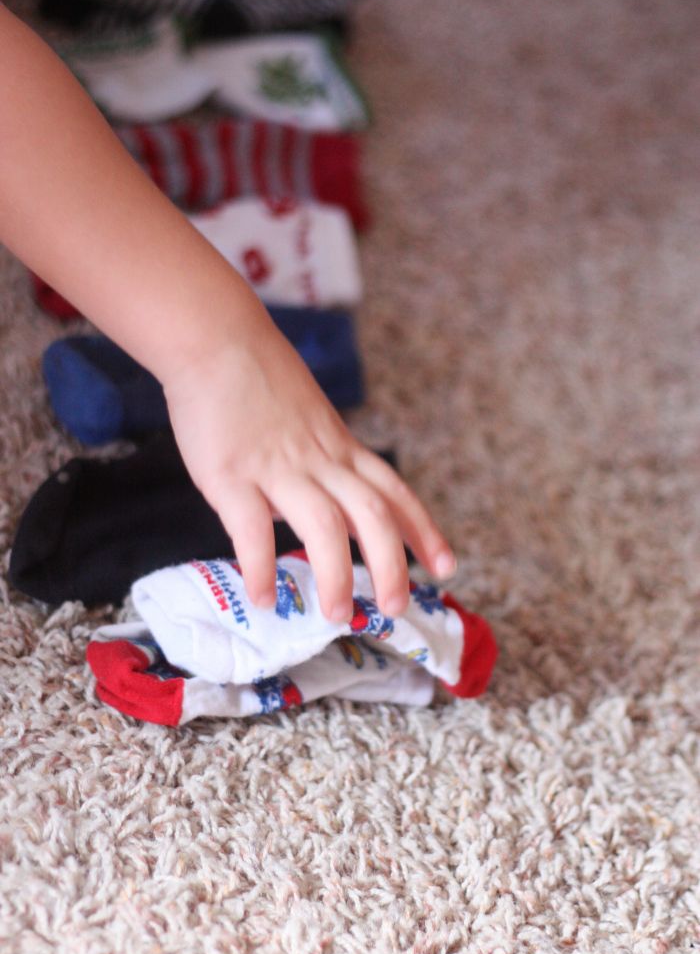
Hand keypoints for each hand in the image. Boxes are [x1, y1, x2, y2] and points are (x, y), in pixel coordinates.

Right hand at [163, 309, 455, 621]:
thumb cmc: (260, 380)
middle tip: (398, 607)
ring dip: (335, 575)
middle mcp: (319, 460)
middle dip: (392, 564)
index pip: (394, 493)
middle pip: (371, 515)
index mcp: (340, 448)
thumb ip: (322, 463)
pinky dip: (261, 568)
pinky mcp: (232, 474)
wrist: (216, 339)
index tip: (447, 566)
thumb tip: (326, 508)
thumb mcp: (310, 419)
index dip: (424, 531)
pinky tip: (263, 599)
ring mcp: (277, 467)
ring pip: (322, 525)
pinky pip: (251, 529)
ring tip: (338, 615)